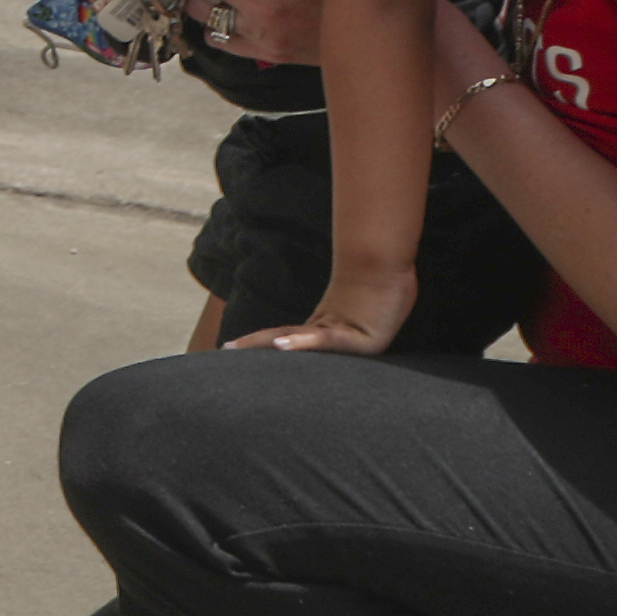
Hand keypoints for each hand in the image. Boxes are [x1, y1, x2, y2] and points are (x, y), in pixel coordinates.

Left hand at [227, 271, 410, 356]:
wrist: (394, 266)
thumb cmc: (384, 287)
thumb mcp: (363, 313)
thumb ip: (347, 323)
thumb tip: (340, 324)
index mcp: (326, 326)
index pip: (285, 337)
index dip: (260, 343)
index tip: (232, 348)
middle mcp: (326, 328)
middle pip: (281, 337)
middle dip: (252, 346)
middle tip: (222, 349)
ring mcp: (339, 332)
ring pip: (293, 338)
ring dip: (262, 343)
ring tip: (235, 349)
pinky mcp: (359, 339)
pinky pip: (326, 340)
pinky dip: (303, 343)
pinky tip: (281, 346)